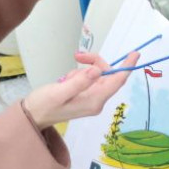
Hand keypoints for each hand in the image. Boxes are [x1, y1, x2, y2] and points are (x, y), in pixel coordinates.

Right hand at [22, 51, 139, 128]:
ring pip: (97, 73)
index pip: (116, 82)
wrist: (33, 115)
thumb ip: (79, 82)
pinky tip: (67, 80)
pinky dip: (79, 74)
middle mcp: (97, 101)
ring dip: (83, 69)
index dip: (127, 67)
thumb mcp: (59, 92)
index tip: (135, 54)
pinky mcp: (86, 95)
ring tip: (65, 77)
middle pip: (106, 74)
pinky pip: (89, 77)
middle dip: (94, 62)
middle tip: (78, 55)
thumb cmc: (43, 105)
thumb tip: (98, 70)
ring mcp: (92, 98)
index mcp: (94, 101)